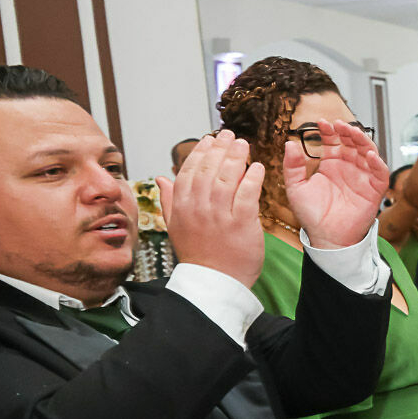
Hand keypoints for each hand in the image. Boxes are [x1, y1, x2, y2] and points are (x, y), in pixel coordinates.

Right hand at [154, 133, 266, 287]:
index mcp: (181, 208)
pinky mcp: (241, 224)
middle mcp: (198, 209)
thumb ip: (169, 201)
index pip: (188, 172)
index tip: (209, 139)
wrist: (216, 284)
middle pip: (207, 170)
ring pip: (225, 178)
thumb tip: (161, 178)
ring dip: (235, 158)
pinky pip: (247, 195)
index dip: (199, 153)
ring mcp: (219, 216)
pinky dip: (252, 178)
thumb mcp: (176, 228)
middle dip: (219, 149)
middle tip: (230, 134)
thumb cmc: (200, 256)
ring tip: (243, 144)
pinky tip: (257, 167)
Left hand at [284, 120, 389, 248]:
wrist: (326, 237)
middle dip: (348, 131)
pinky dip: (378, 162)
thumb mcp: (296, 187)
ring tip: (354, 133)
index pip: (333, 141)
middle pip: (353, 142)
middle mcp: (348, 167)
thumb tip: (289, 143)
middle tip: (340, 125)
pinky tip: (369, 154)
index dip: (329, 130)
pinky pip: (380, 173)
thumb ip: (292, 166)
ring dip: (363, 141)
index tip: (321, 123)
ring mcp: (362, 177)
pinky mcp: (374, 190)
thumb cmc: (312, 215)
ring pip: (368, 152)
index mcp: (331, 164)